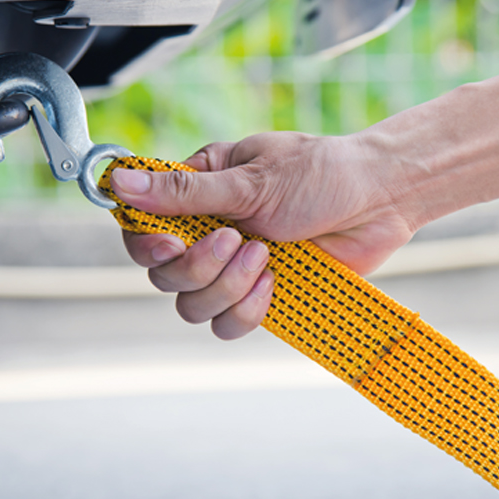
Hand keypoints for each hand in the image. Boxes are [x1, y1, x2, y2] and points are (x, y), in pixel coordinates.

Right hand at [111, 131, 415, 338]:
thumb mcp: (251, 180)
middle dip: (197, 266)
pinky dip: (246, 310)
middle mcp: (208, 231)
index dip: (146, 244)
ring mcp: (233, 267)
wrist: (379, 199)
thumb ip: (184, 192)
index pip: (142, 226)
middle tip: (237, 240)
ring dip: (225, 287)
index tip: (170, 245)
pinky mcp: (260, 295)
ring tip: (264, 256)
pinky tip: (274, 283)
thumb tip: (119, 184)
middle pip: (163, 275)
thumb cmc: (320, 173)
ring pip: (191, 306)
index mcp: (199, 191)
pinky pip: (227, 324)